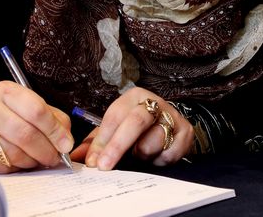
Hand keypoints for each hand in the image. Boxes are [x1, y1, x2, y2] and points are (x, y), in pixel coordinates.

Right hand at [0, 81, 73, 172]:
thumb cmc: (7, 113)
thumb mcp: (29, 105)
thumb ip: (53, 119)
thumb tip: (65, 142)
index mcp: (7, 92)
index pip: (36, 110)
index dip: (54, 130)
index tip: (65, 144)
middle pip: (25, 134)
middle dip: (45, 150)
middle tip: (54, 158)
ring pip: (13, 153)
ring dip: (32, 161)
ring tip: (38, 160)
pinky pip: (0, 166)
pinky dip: (16, 168)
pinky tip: (20, 162)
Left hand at [72, 87, 192, 169]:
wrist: (172, 128)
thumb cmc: (138, 130)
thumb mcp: (116, 130)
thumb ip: (96, 143)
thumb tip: (77, 157)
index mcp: (135, 97)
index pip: (115, 116)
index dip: (102, 140)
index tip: (94, 160)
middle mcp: (155, 102)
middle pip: (136, 121)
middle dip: (118, 146)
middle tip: (104, 166)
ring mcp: (173, 116)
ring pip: (152, 141)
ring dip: (141, 155)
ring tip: (140, 154)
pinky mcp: (185, 133)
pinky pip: (168, 154)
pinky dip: (158, 160)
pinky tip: (156, 156)